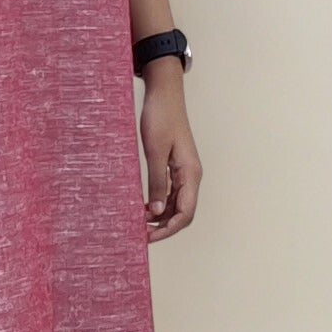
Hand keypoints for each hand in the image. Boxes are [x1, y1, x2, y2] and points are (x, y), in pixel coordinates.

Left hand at [138, 68, 201, 240]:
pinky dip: (160, 203)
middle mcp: (192, 176)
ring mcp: (185, 172)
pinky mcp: (176, 167)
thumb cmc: (160, 118)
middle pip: (183, 212)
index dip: (168, 229)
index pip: (185, 213)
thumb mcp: (155, 151)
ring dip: (161, 217)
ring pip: (177, 204)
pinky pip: (171, 192)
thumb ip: (157, 182)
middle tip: (140, 234)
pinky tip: (144, 207)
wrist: (164, 94)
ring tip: (139, 222)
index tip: (148, 237)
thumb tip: (157, 212)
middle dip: (164, 227)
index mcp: (191, 174)